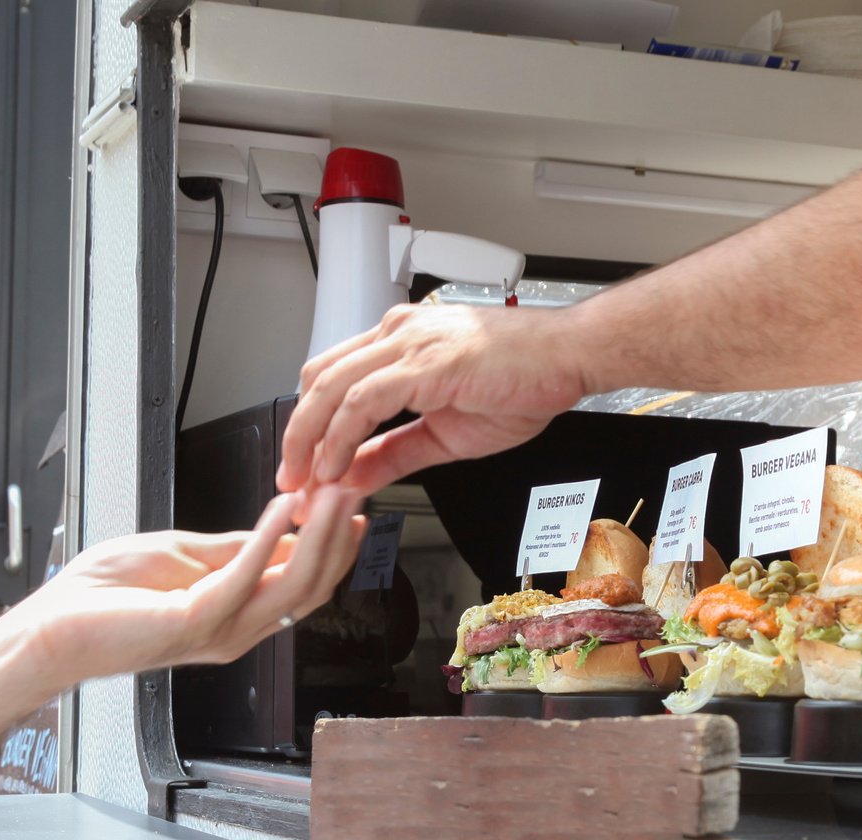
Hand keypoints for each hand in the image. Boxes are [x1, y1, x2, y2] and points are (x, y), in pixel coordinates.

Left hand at [10, 491, 365, 688]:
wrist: (54, 628)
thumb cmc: (103, 598)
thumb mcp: (182, 555)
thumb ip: (232, 548)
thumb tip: (281, 529)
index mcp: (236, 615)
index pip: (304, 582)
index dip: (332, 542)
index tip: (347, 500)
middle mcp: (237, 630)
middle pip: (312, 586)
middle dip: (336, 535)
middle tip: (352, 489)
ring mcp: (221, 630)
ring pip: (293, 584)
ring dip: (317, 533)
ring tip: (331, 493)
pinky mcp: (197, 621)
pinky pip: (248, 574)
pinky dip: (270, 537)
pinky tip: (285, 507)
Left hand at [278, 303, 591, 495]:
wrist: (571, 357)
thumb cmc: (525, 380)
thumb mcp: (445, 433)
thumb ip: (394, 454)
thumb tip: (353, 476)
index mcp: (400, 343)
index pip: (331, 378)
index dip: (308, 425)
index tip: (303, 469)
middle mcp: (396, 334)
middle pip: (318, 379)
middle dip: (296, 435)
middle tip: (290, 483)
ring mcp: (408, 343)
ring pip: (331, 388)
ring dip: (309, 441)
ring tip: (305, 482)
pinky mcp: (424, 362)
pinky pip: (362, 402)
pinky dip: (341, 437)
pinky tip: (337, 467)